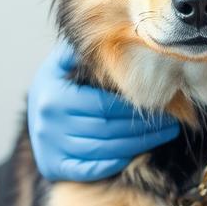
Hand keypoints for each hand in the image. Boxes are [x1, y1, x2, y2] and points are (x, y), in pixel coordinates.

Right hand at [27, 42, 179, 180]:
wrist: (35, 111)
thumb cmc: (58, 82)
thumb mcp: (62, 61)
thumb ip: (81, 51)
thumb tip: (110, 35)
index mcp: (55, 96)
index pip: (103, 104)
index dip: (135, 106)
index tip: (162, 102)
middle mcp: (50, 124)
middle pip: (107, 129)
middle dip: (144, 127)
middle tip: (172, 122)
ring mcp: (50, 148)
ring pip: (104, 150)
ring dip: (139, 145)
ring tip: (164, 135)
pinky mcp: (53, 167)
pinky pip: (91, 169)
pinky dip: (115, 163)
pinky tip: (137, 153)